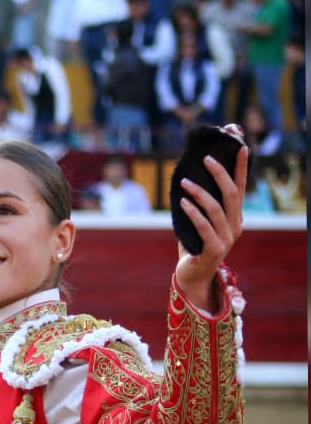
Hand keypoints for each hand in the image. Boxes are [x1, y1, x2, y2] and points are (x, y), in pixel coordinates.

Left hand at [174, 146, 247, 313]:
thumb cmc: (193, 246)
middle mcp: (234, 226)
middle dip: (220, 174)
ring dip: (199, 193)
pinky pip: (203, 227)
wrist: (192, 276)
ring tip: (184, 182)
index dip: (240, 168)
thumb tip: (186, 179)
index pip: (240, 188)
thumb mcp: (198, 223)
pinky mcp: (213, 250)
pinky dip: (193, 213)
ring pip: (216, 209)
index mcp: (234, 218)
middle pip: (231, 194)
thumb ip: (198, 206)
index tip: (241, 148)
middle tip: (206, 159)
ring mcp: (226, 239)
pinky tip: (183, 203)